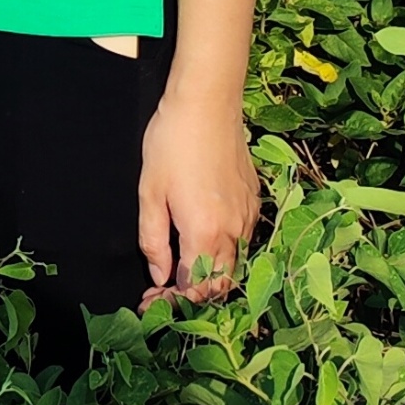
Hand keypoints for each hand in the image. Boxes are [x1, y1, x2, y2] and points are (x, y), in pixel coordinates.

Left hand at [137, 93, 257, 308]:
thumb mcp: (150, 193)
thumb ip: (154, 240)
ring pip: (234, 264)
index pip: (194, 287)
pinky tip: (202, 241)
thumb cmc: (171, 143)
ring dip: (210, 276)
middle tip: (164, 291)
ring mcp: (248, 215)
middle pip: (220, 284)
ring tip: (181, 269)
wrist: (208, 103)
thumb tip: (160, 275)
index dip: (172, 301)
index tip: (152, 301)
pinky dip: (223, 252)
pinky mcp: (254, 200)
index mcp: (204, 232)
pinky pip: (242, 240)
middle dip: (193, 295)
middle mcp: (233, 231)